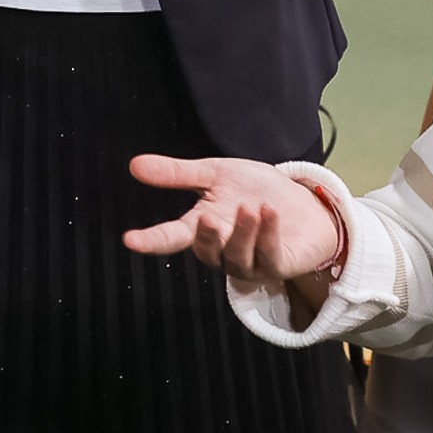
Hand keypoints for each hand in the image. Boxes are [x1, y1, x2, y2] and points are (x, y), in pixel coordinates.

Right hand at [122, 153, 343, 287]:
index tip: (130, 239)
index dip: (151, 240)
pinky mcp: (276, 266)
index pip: (171, 238)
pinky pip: (268, 257)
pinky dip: (267, 235)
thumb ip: (178, 174)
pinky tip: (269, 212)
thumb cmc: (256, 191)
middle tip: (208, 217)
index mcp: (203, 228)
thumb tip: (134, 165)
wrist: (302, 203)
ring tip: (250, 208)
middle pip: (205, 252)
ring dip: (242, 233)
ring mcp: (249, 263)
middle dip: (207, 237)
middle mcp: (222, 251)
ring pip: (237, 257)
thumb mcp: (216, 174)